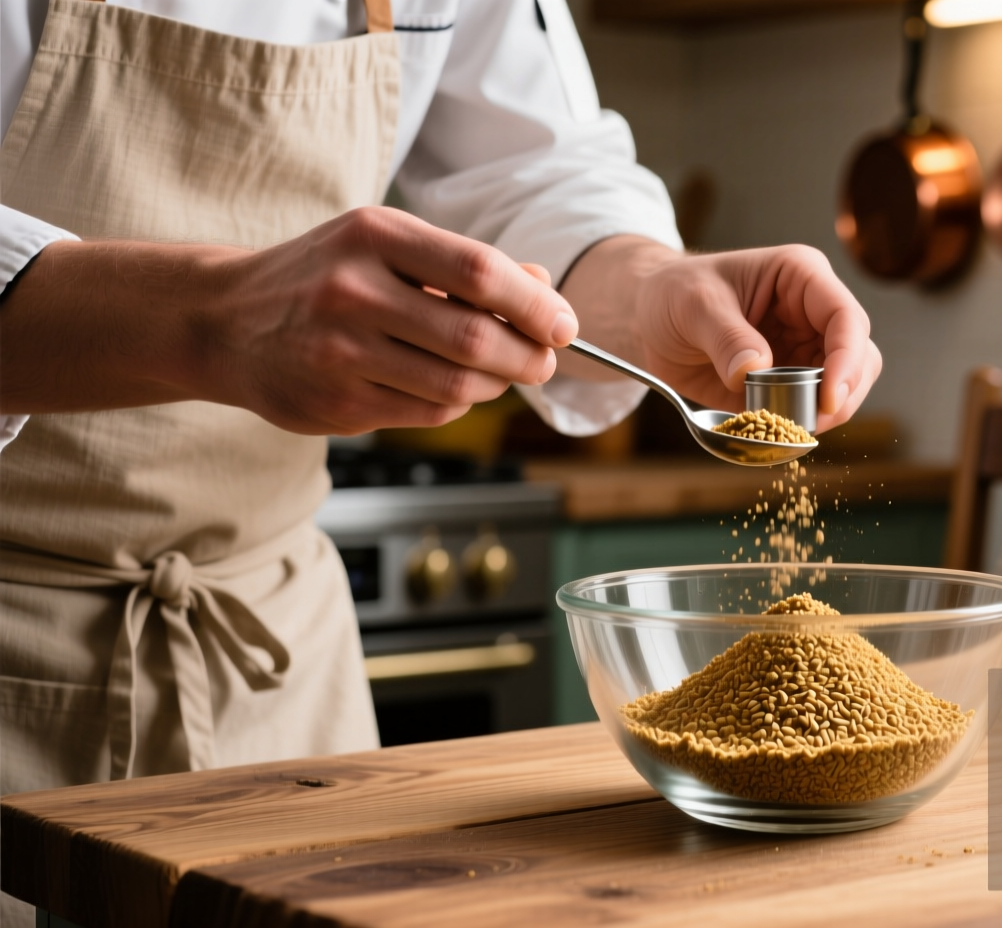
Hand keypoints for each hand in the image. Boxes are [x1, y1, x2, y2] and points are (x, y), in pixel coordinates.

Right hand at [208, 207, 579, 432]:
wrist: (224, 320)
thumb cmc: (323, 276)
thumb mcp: (386, 245)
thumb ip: (464, 265)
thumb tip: (543, 287)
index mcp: (375, 235)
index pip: (480, 272)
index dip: (536, 305)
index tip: (565, 325)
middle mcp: (353, 290)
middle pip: (475, 338)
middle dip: (528, 357)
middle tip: (543, 361)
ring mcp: (340, 351)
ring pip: (457, 384)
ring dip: (496, 385)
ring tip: (499, 374)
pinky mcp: (336, 402)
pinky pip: (427, 411)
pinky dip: (456, 403)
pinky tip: (448, 386)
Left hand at [560, 238, 880, 431]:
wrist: (653, 320)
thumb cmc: (675, 293)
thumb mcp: (694, 304)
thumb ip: (725, 336)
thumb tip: (755, 371)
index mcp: (801, 277)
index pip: (844, 316)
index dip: (847, 358)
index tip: (829, 397)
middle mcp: (814, 313)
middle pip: (860, 357)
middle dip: (842, 394)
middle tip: (805, 422)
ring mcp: (806, 350)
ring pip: (847, 387)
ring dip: (824, 414)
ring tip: (785, 429)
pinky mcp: (792, 383)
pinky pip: (812, 409)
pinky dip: (799, 426)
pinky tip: (774, 433)